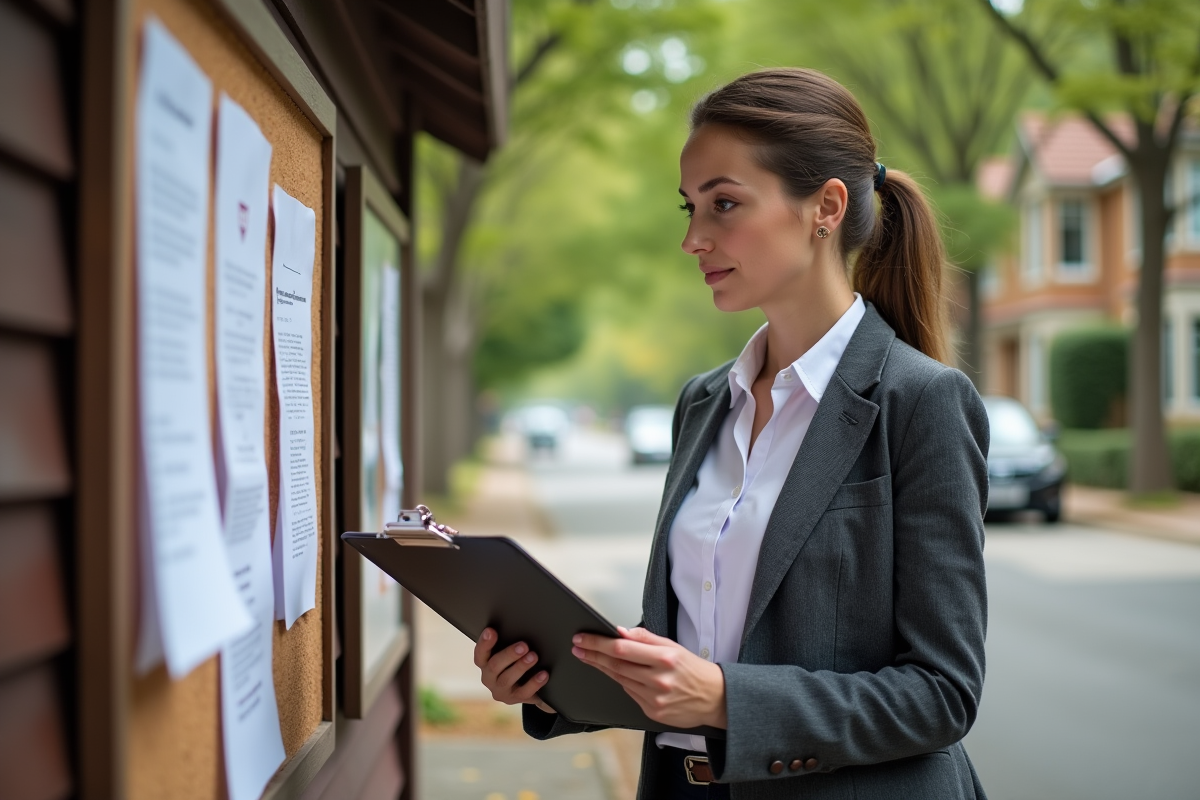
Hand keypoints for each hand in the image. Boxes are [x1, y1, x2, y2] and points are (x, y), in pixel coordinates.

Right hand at [473, 628, 555, 714]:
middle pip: (494, 666)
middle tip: (523, 645)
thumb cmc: (515, 661)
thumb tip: (520, 624)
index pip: (480, 653)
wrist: (526, 685)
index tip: (491, 630)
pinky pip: (524, 692)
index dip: (484, 643)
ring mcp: (501, 690)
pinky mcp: (515, 699)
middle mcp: (489, 678)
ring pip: (507, 679)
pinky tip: (543, 674)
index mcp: (485, 663)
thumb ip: (508, 641)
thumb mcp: (509, 653)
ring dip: (521, 666)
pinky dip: (534, 683)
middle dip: (509, 654)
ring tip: (533, 656)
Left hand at [572, 626, 726, 729]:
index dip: (597, 643)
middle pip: (616, 666)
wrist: (715, 699)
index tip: (582, 638)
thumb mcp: (673, 647)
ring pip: (620, 680)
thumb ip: (645, 639)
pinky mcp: (653, 713)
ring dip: (601, 668)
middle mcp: (658, 680)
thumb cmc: (694, 669)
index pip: (621, 649)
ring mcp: (655, 699)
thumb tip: (620, 632)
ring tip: (588, 657)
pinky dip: (621, 682)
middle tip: (577, 647)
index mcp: (664, 659)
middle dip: (592, 655)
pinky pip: (630, 694)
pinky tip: (614, 673)